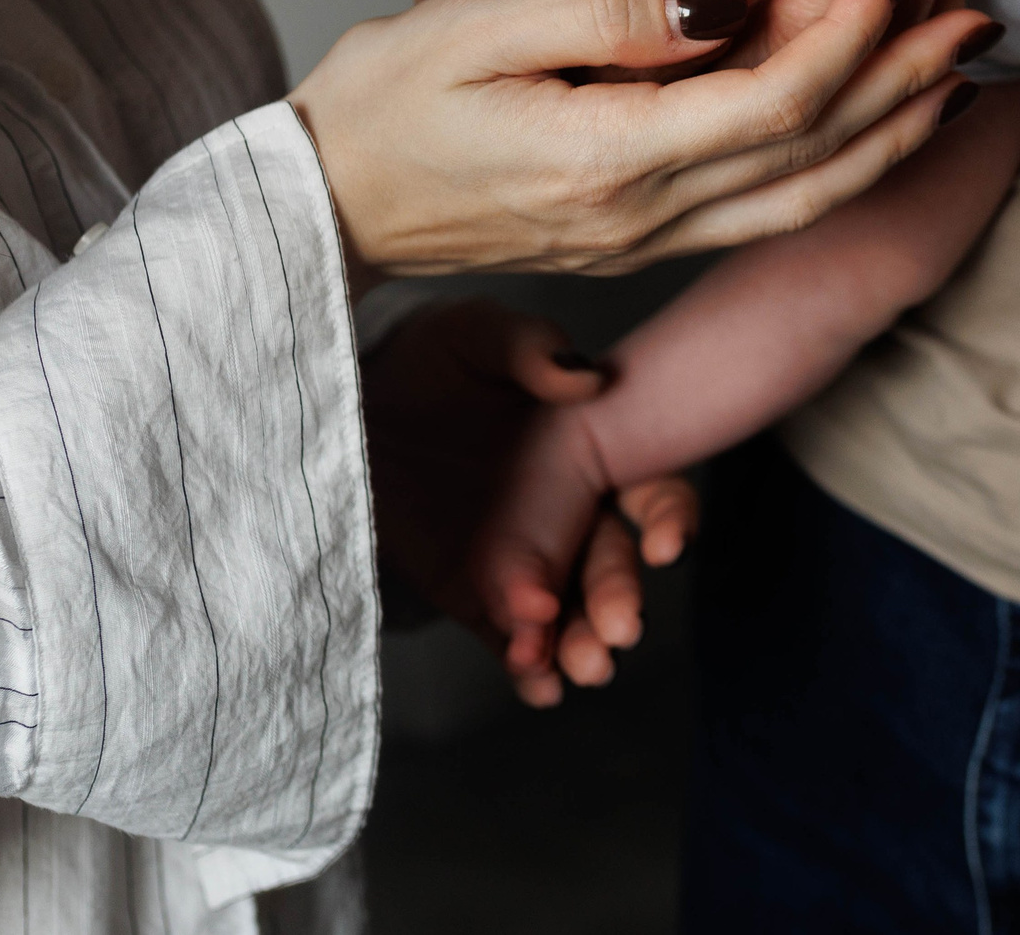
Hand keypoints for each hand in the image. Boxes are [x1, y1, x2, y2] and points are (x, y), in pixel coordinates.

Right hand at [297, 0, 987, 281]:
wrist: (321, 212)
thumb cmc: (380, 107)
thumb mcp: (475, 36)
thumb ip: (608, 14)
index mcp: (608, 163)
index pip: (774, 90)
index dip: (844, 8)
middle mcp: (649, 219)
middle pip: (818, 133)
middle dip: (902, 45)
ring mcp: (656, 239)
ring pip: (816, 186)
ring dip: (898, 115)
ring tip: (967, 46)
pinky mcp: (652, 237)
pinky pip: (781, 203)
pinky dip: (850, 156)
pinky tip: (888, 116)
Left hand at [362, 298, 699, 704]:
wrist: (348, 408)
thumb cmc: (427, 359)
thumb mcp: (474, 334)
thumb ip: (528, 348)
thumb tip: (583, 377)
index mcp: (589, 450)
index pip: (649, 488)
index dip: (670, 516)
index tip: (666, 544)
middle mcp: (567, 511)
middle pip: (611, 561)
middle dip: (618, 597)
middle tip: (616, 630)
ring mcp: (523, 559)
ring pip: (568, 609)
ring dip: (579, 642)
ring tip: (578, 667)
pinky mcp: (473, 594)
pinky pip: (509, 637)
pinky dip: (527, 667)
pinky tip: (537, 686)